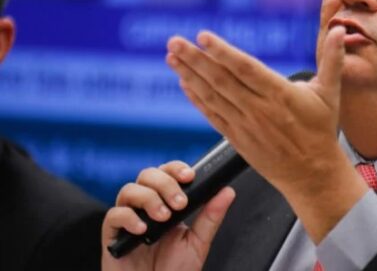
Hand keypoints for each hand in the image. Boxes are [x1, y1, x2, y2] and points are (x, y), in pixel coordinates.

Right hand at [101, 161, 234, 270]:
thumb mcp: (197, 242)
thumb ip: (210, 217)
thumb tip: (227, 191)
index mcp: (166, 203)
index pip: (167, 173)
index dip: (175, 168)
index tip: (189, 176)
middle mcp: (145, 207)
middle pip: (147, 175)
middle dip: (165, 183)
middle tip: (180, 204)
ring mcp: (128, 219)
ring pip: (129, 189)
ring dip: (149, 198)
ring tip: (163, 218)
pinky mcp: (112, 235)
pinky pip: (113, 215)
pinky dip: (128, 217)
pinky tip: (142, 230)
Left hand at [165, 26, 366, 241]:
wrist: (312, 173)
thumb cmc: (322, 129)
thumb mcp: (331, 93)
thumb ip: (333, 59)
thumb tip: (341, 30)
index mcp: (281, 94)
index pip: (245, 68)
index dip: (222, 52)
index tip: (202, 36)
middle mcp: (259, 109)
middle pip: (221, 80)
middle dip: (195, 59)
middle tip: (174, 41)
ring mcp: (245, 125)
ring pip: (212, 96)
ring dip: (189, 75)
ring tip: (171, 57)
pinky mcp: (237, 138)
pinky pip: (212, 115)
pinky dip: (196, 99)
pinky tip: (184, 83)